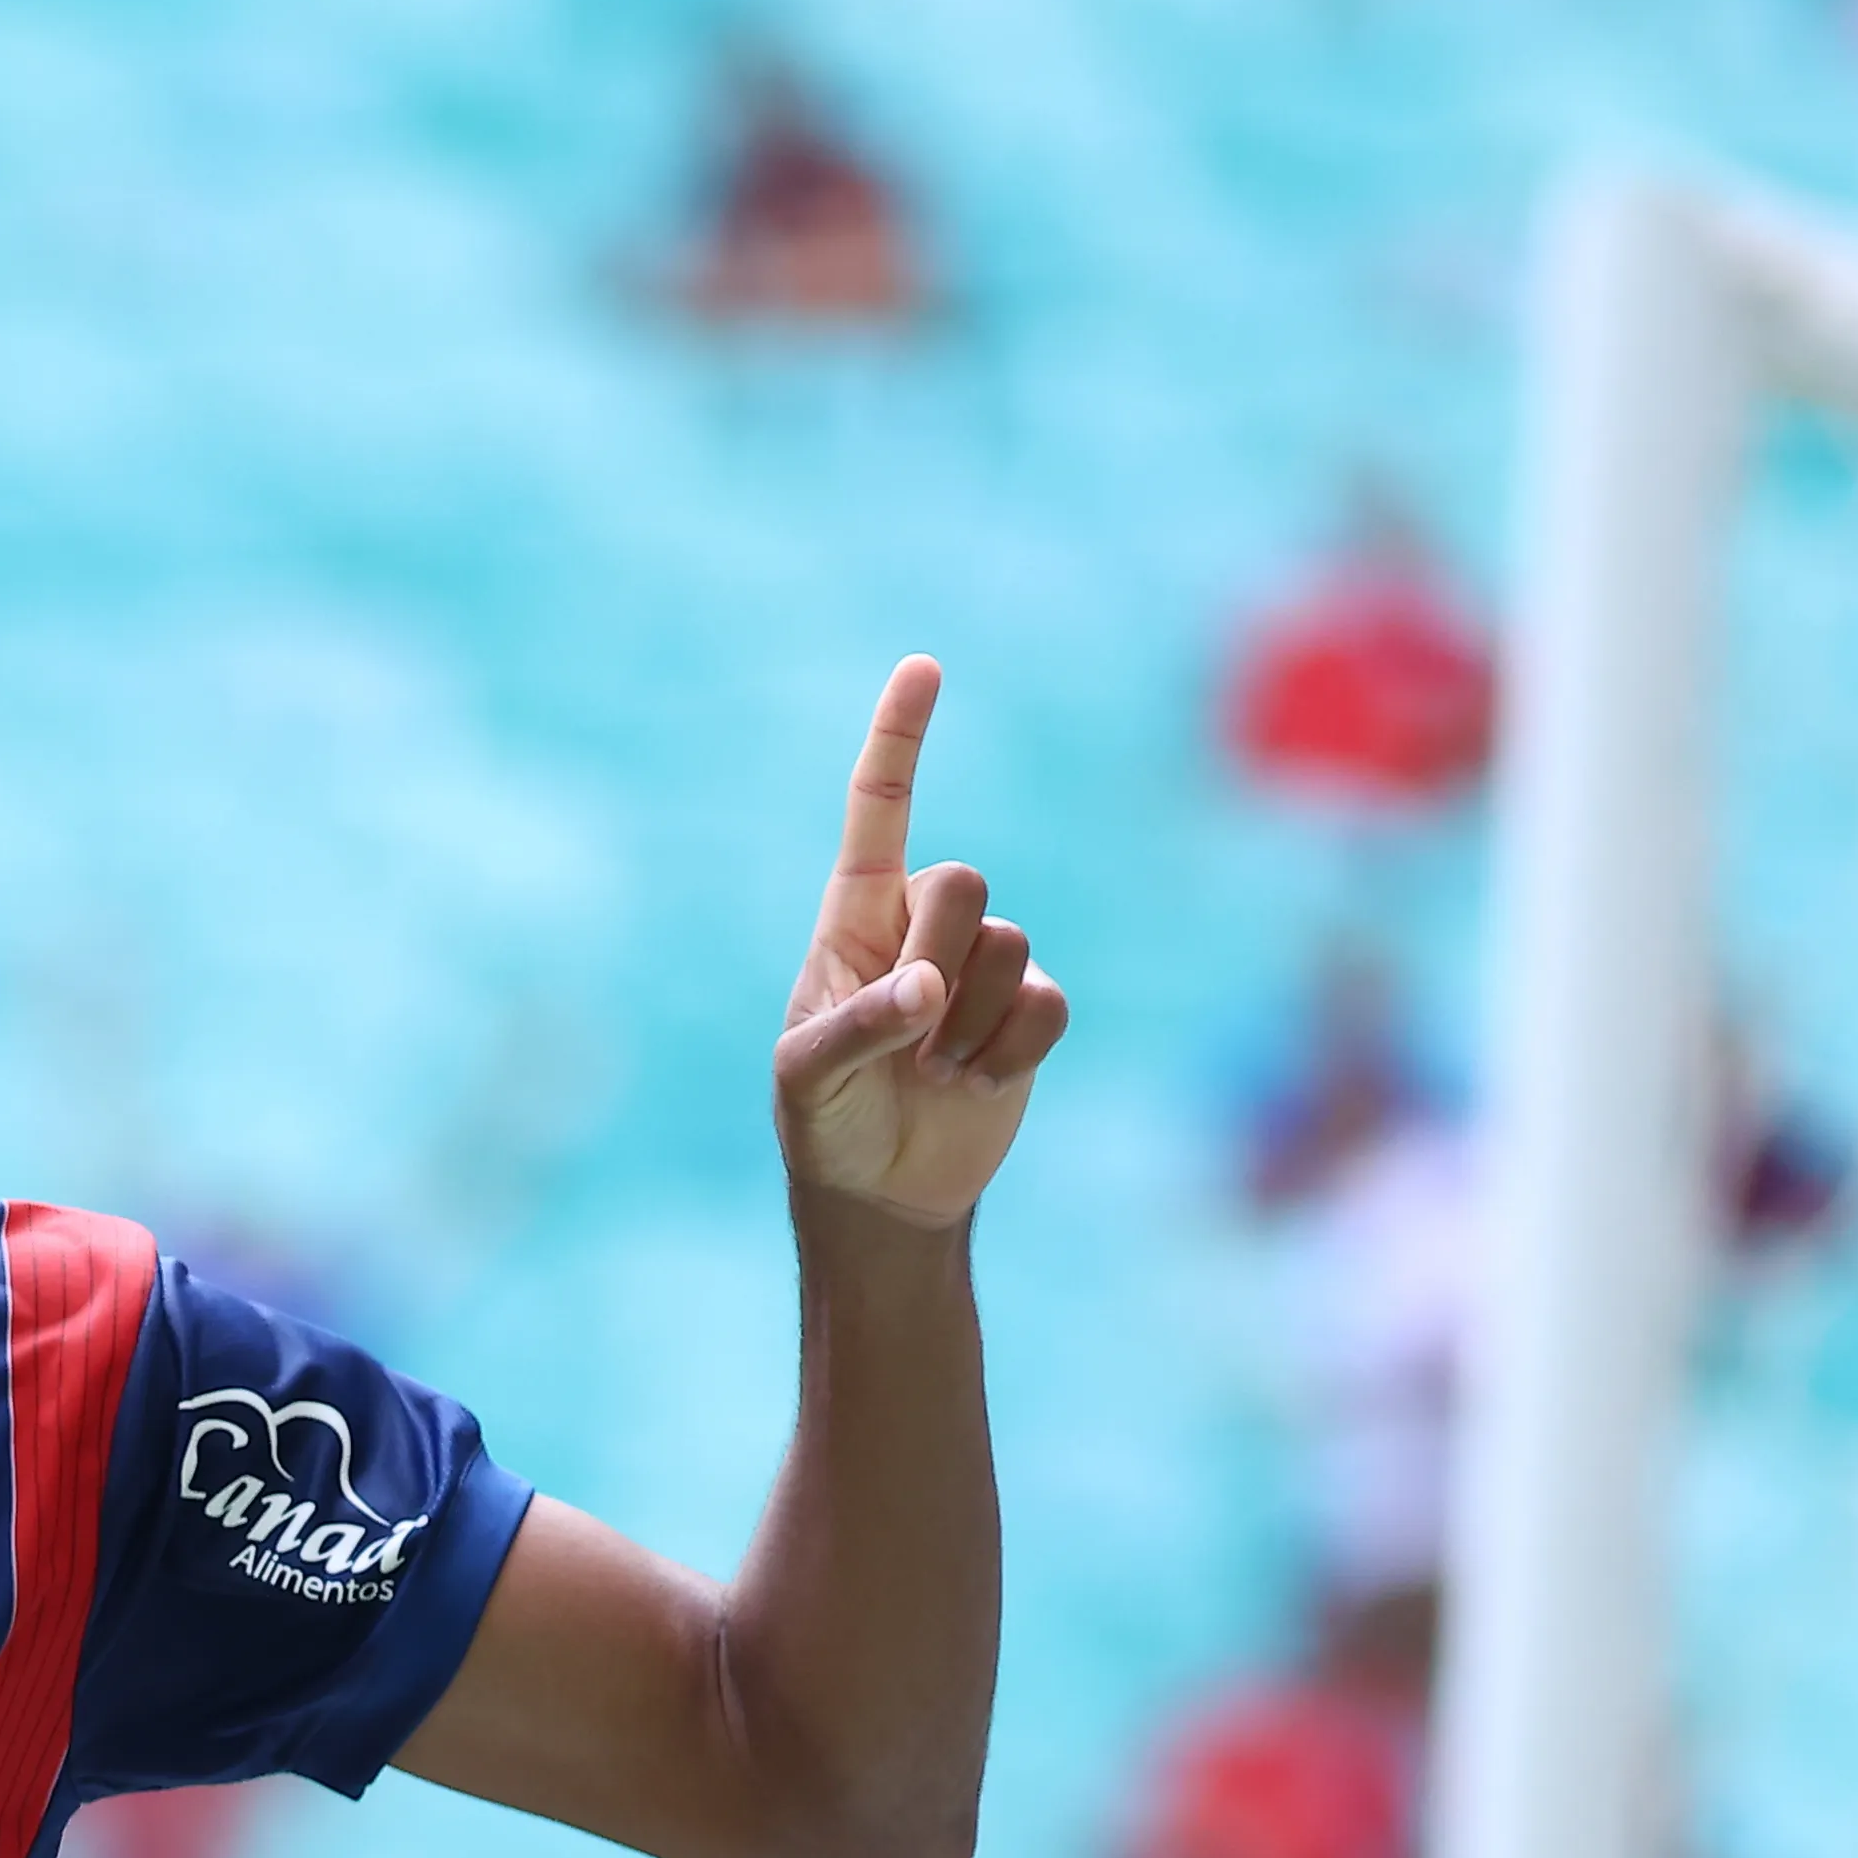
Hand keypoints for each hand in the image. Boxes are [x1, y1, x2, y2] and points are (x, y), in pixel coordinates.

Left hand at [773, 656, 1069, 1231]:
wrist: (884, 1190)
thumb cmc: (825, 1123)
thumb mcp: (810, 1078)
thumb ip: (858, 1025)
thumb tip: (925, 989)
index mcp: (854, 918)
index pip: (880, 812)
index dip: (900, 741)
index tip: (923, 668)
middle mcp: (921, 928)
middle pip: (964, 882)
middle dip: (937, 956)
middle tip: (906, 1026)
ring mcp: (981, 969)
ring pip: (1010, 946)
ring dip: (968, 1024)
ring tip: (930, 1070)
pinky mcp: (1028, 1014)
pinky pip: (1047, 1005)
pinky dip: (1007, 1055)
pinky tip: (973, 1085)